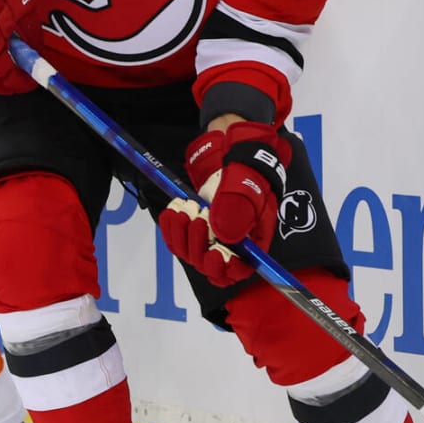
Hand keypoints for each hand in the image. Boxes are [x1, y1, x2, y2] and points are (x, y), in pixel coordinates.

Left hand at [158, 121, 290, 285]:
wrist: (230, 152)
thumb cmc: (246, 169)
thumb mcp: (246, 184)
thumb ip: (236, 209)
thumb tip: (224, 237)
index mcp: (252, 239)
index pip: (239, 269)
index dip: (226, 270)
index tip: (214, 255)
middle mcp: (231, 243)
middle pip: (210, 266)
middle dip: (199, 246)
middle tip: (198, 218)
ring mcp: (209, 236)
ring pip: (190, 253)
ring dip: (183, 235)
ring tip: (185, 209)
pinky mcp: (192, 226)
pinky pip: (176, 239)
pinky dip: (171, 228)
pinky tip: (172, 212)